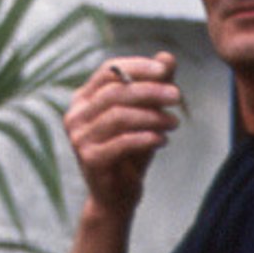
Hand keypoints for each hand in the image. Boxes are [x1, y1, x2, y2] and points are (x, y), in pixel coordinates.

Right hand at [64, 52, 182, 214]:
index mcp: (83, 99)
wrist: (116, 196)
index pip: (108, 71)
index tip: (165, 69)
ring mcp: (79, 138)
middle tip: (178, 96)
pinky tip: (163, 140)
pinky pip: (122, 142)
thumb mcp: (146, 115)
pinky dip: (147, 138)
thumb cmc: (130, 152)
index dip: (137, 67)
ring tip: (174, 122)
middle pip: (114, 92)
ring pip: (119, 116)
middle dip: (150, 91)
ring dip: (152, 116)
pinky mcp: (89, 158)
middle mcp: (75, 115)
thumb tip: (167, 57)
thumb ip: (154, 86)